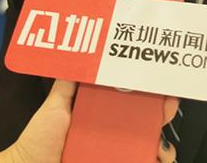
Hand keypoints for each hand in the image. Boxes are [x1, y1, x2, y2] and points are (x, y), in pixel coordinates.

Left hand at [4, 80, 178, 162]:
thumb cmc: (38, 141)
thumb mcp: (54, 106)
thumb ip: (66, 84)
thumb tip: (75, 54)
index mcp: (101, 116)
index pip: (131, 102)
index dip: (148, 93)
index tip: (159, 84)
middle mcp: (111, 135)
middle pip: (146, 123)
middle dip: (163, 114)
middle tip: (167, 105)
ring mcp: (115, 154)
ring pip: (148, 147)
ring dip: (162, 145)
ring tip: (160, 144)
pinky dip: (153, 161)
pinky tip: (155, 158)